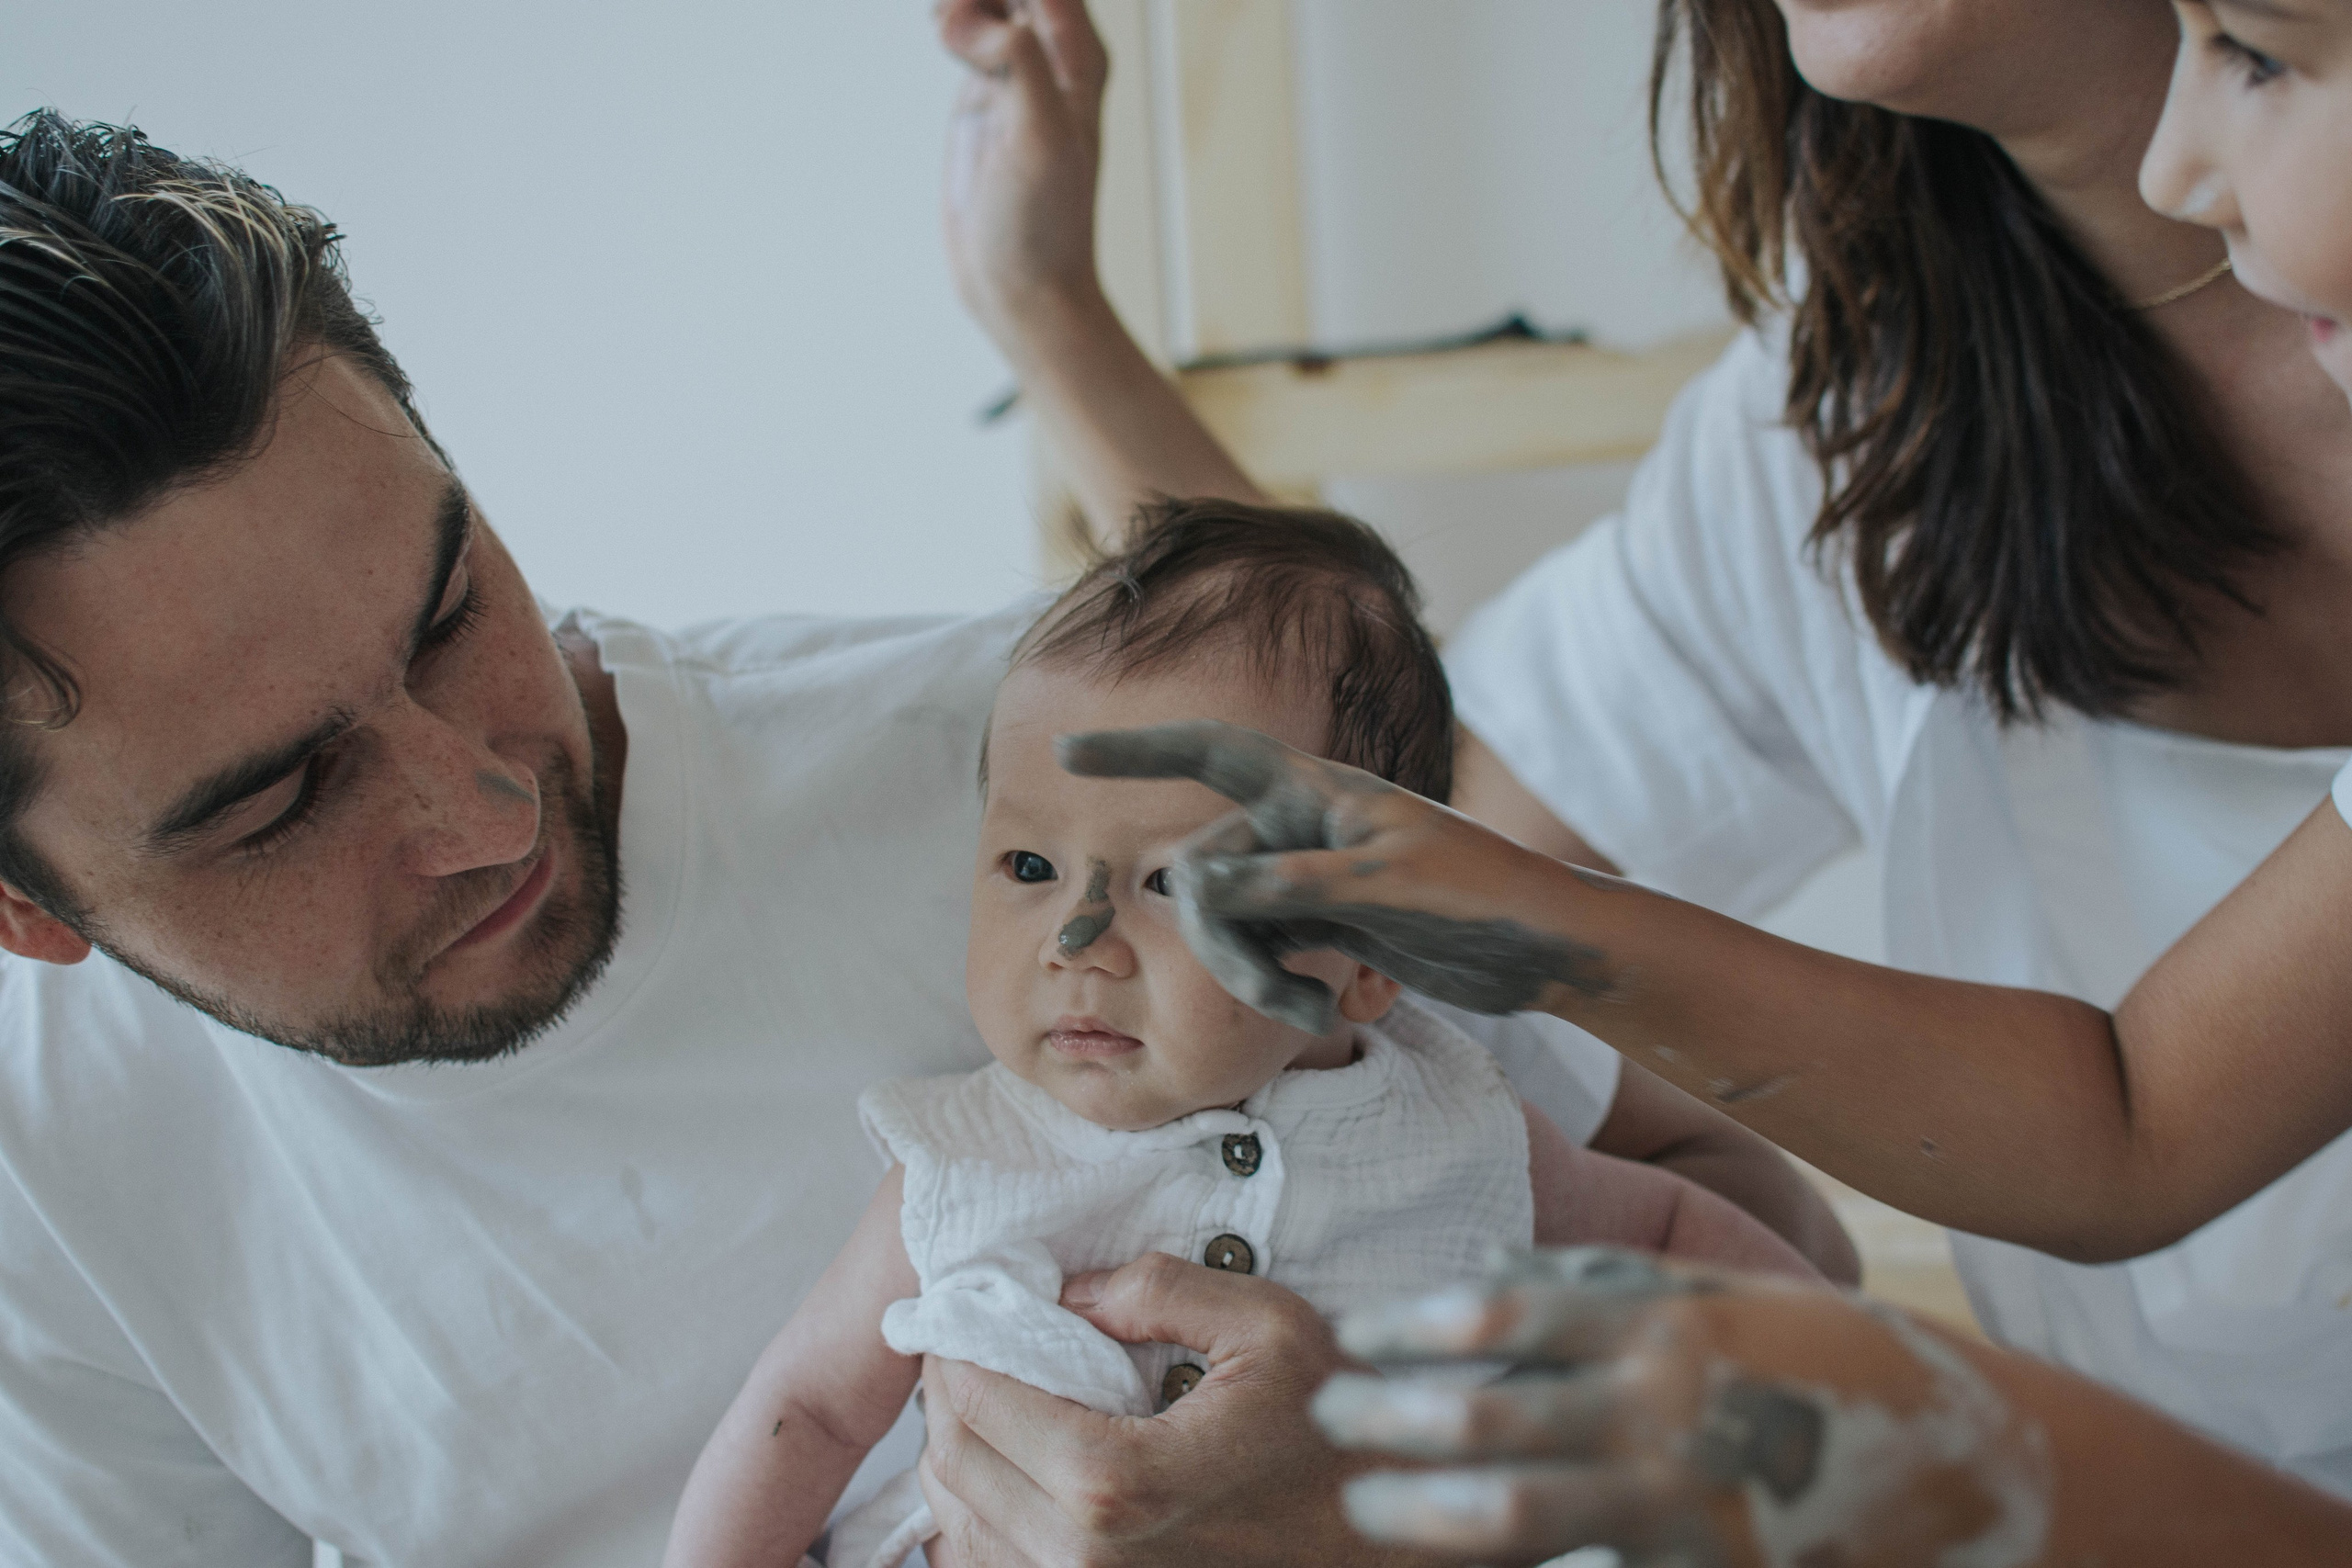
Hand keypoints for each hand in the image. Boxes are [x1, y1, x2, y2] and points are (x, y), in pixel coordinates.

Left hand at [914, 1253, 1431, 1567]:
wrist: (1394, 1552)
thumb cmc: (1339, 1440)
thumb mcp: (1269, 1327)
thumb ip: (1158, 1290)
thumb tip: (1065, 1292)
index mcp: (1115, 1479)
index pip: (973, 1399)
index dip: (956, 1341)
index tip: (971, 1307)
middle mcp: (1083, 1557)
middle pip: (952, 1462)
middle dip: (953, 1394)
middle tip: (983, 1346)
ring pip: (956, 1525)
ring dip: (967, 1456)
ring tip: (1006, 1404)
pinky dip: (985, 1520)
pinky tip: (1025, 1474)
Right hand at [936, 0, 1107, 342]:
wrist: (1020, 285)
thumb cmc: (1043, 226)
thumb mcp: (1040, 139)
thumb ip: (1019, 64)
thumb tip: (981, 22)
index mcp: (1079, 56)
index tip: (961, 16)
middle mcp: (1052, 56)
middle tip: (949, 26)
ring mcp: (1015, 72)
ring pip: (987, 0)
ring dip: (959, 3)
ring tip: (943, 31)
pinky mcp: (982, 94)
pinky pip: (966, 29)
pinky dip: (949, 19)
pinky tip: (939, 35)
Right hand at [1059, 721, 1622, 1032]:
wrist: (1548, 949)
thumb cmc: (1483, 896)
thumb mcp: (1383, 889)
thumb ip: (1287, 884)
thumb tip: (1194, 884)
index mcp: (1319, 789)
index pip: (1211, 753)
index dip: (1138, 750)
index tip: (1066, 753)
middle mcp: (1305, 825)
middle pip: (1205, 872)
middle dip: (1219, 941)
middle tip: (1276, 996)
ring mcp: (1311, 877)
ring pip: (1228, 923)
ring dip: (1251, 975)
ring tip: (1309, 1011)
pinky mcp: (1326, 926)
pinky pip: (1261, 951)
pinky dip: (1275, 985)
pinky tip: (1318, 1009)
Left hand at [1313, 1248, 2052, 1567]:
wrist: (1981, 1468)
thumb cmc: (1837, 1362)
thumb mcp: (1731, 1298)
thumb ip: (1613, 1285)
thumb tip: (1488, 1269)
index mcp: (1667, 1322)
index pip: (1502, 1315)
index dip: (1410, 1324)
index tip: (1353, 1332)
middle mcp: (1664, 1409)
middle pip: (1486, 1418)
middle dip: (1390, 1420)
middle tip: (1331, 1416)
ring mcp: (1683, 1503)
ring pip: (1516, 1513)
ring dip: (1424, 1512)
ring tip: (1369, 1505)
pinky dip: (1521, 1566)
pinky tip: (1463, 1564)